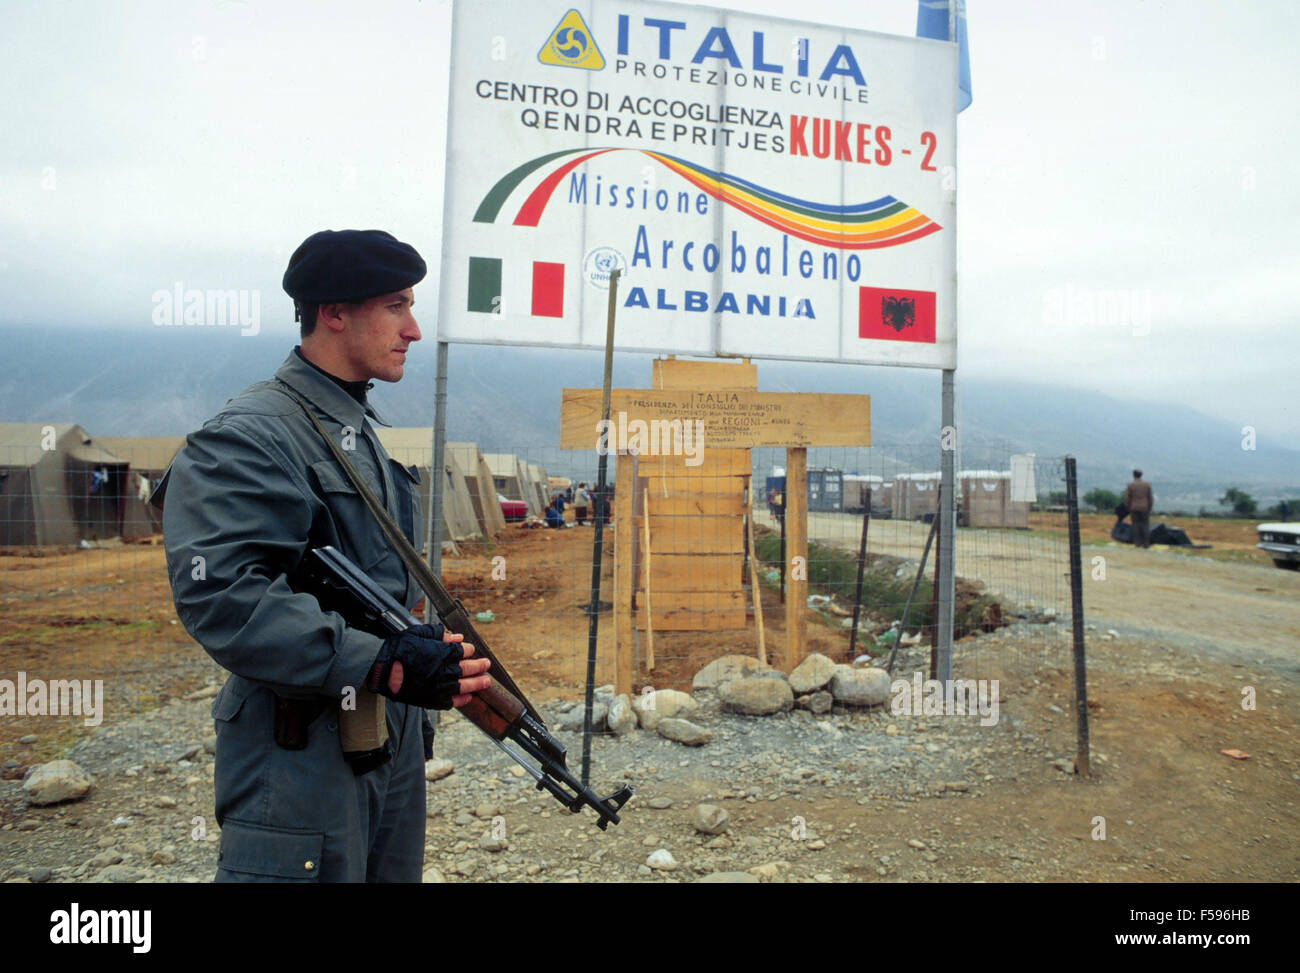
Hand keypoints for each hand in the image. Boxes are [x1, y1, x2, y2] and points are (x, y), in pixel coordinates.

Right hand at [370, 626, 490, 709]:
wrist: (381, 670)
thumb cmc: (398, 649)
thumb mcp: (418, 633)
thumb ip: (439, 634)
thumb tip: (457, 637)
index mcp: (442, 653)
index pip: (462, 651)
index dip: (468, 650)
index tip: (469, 649)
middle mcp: (444, 670)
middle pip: (468, 668)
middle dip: (479, 666)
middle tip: (486, 665)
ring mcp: (439, 687)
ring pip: (464, 686)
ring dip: (477, 684)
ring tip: (486, 682)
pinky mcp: (431, 700)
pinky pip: (451, 702)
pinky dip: (461, 700)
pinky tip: (468, 697)